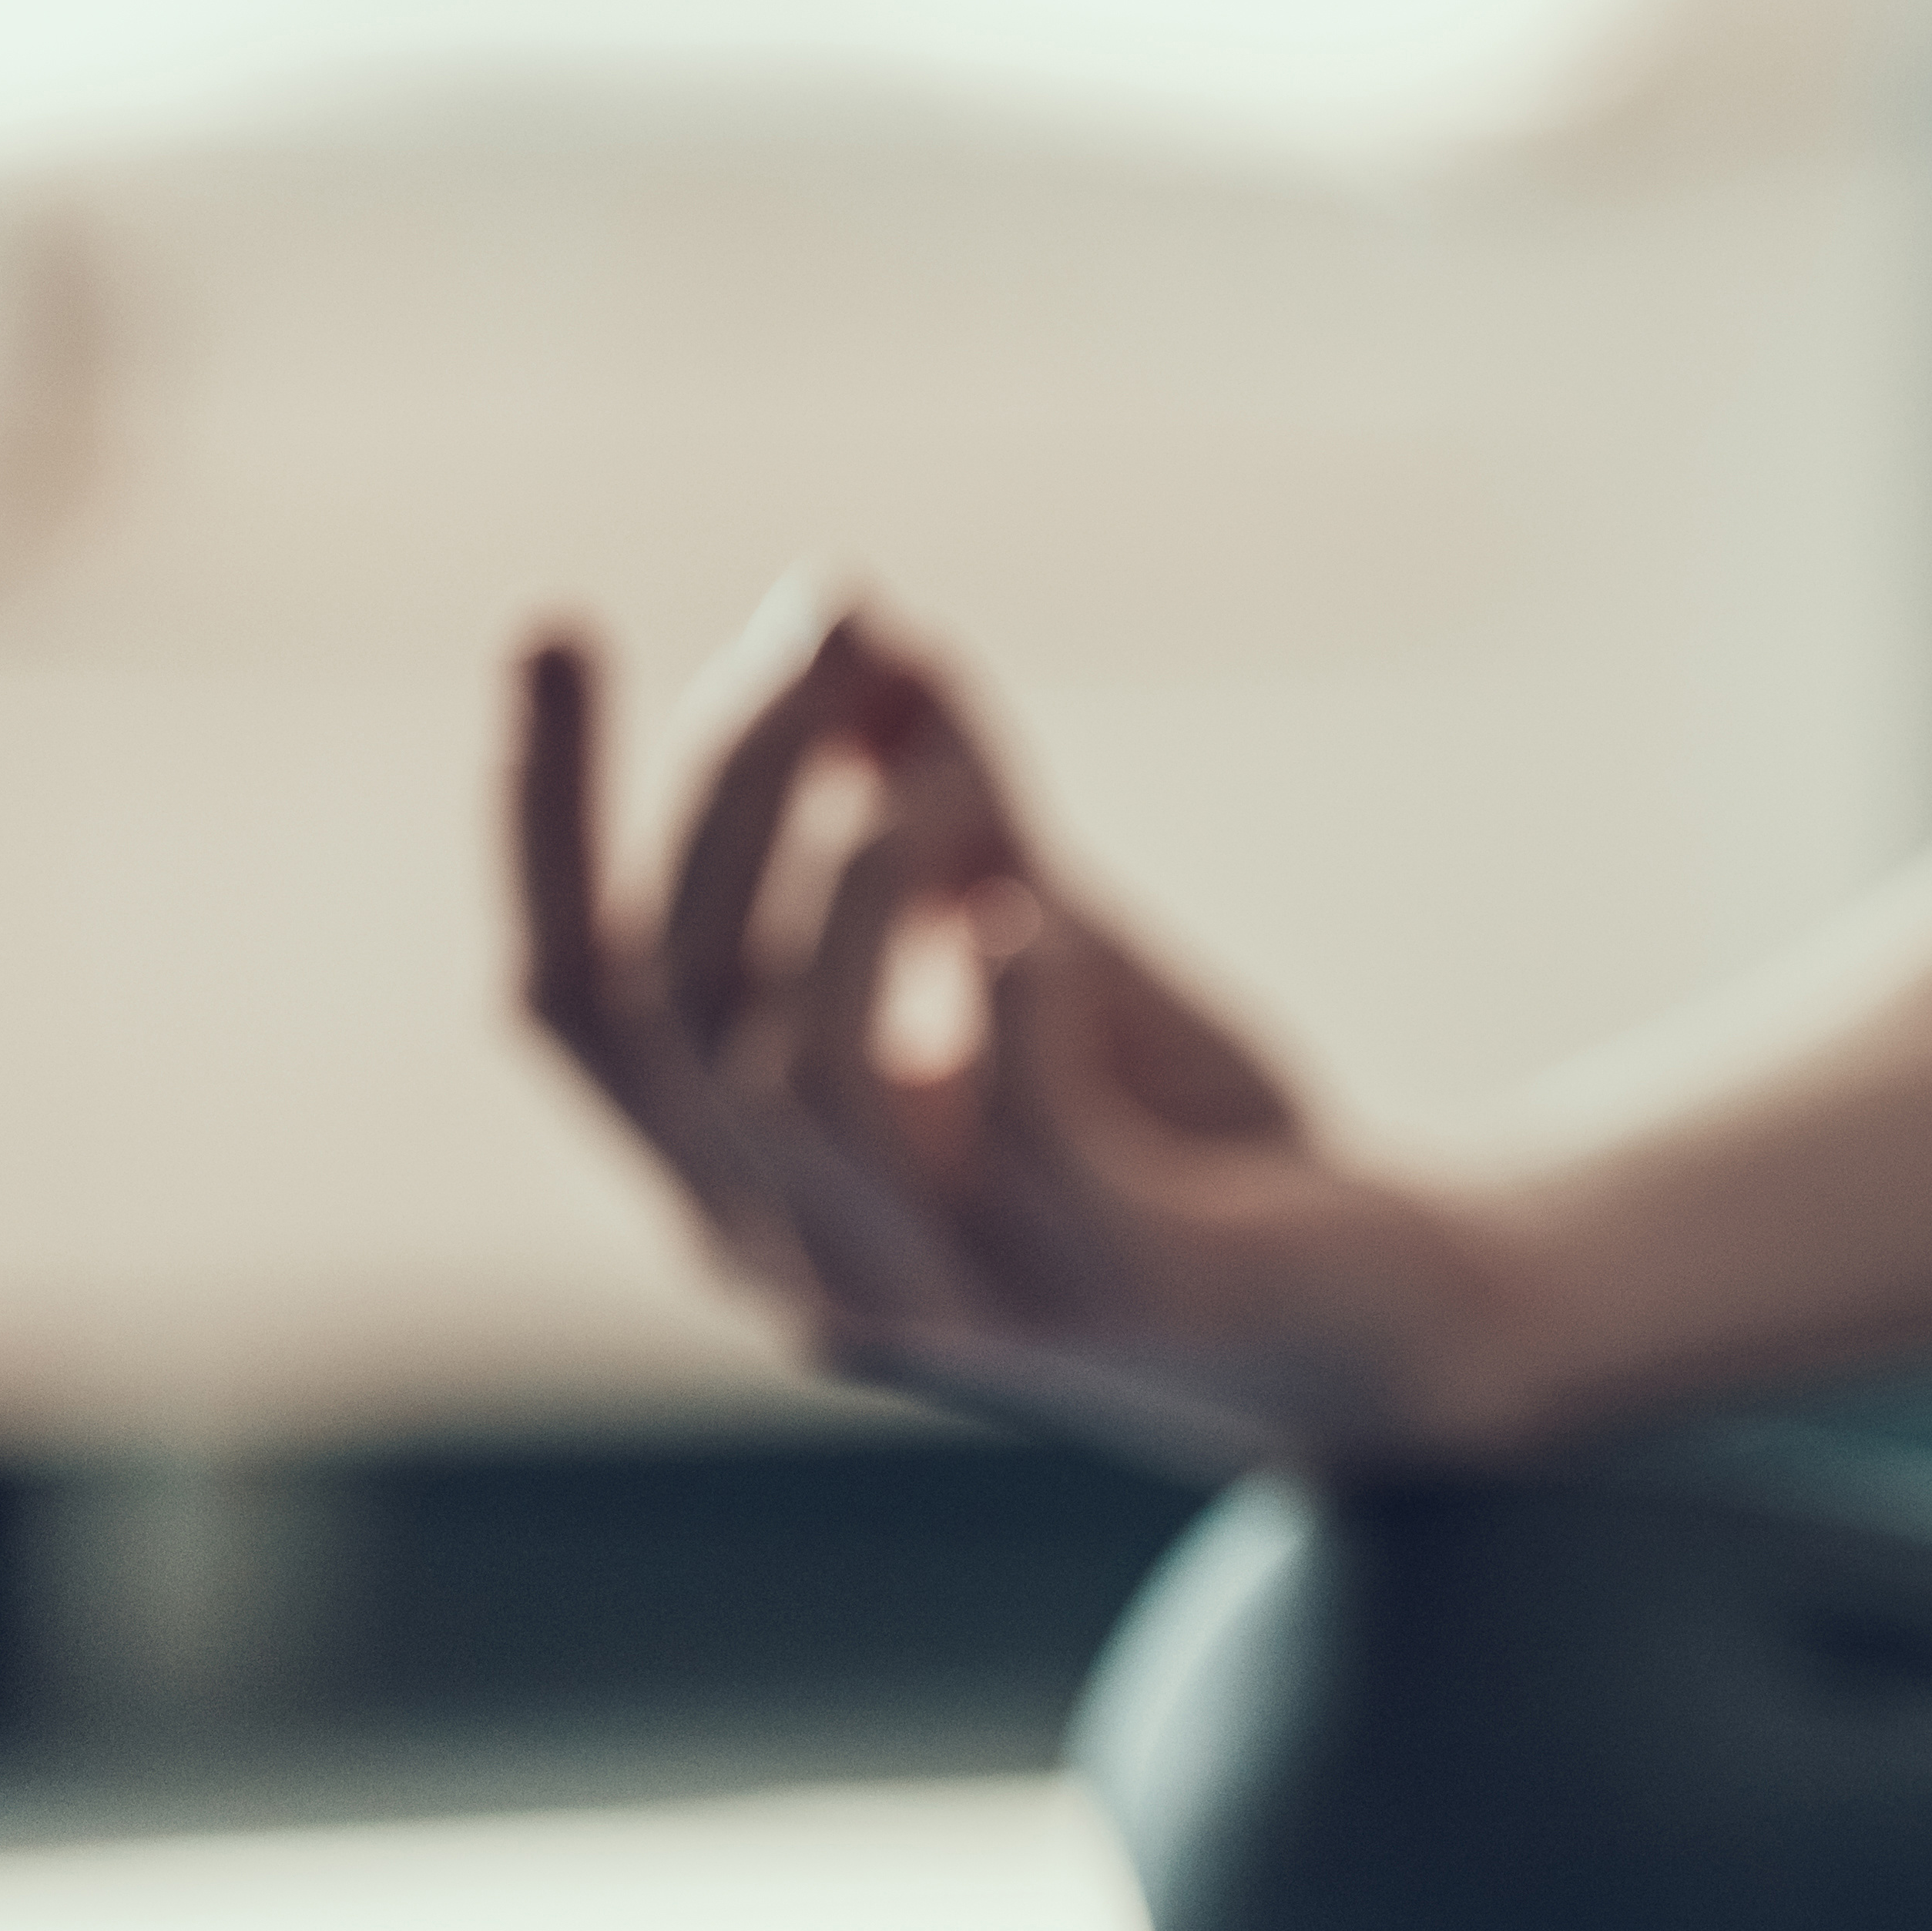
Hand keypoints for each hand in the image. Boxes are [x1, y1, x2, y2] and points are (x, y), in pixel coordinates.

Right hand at [509, 604, 1530, 1470]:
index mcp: (742, 1185)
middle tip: (832, 639)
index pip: (570, 1000)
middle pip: (667, 1007)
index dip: (541, 816)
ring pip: (794, 1073)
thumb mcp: (1047, 943)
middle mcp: (796, 1265)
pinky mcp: (1092, 1292)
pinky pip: (1006, 1127)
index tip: (558, 620)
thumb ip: (943, 806)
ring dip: (860, 879)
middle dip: (732, 791)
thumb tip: (860, 620)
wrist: (1390, 1310)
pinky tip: (1040, 914)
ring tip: (948, 776)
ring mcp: (938, 1297)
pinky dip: (1013, 990)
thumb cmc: (1194, 1136)